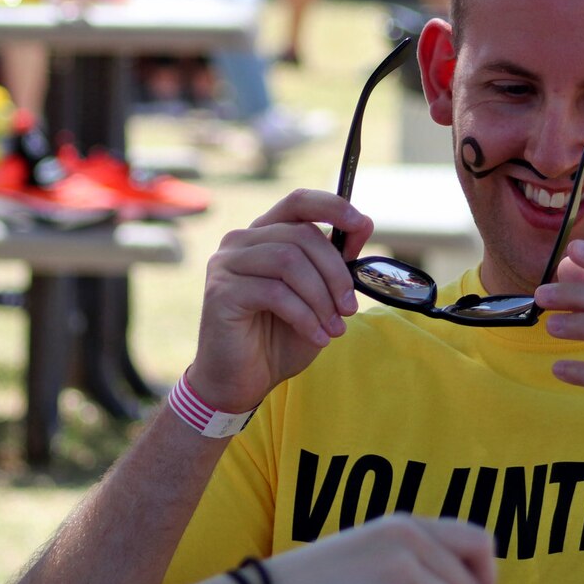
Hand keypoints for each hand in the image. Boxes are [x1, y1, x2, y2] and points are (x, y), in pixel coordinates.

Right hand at [187, 190, 372, 412]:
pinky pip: (275, 293)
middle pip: (302, 236)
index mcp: (264, 235)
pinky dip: (305, 316)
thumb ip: (333, 262)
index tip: (362, 225)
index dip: (333, 206)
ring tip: (333, 328)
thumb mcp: (318, 297)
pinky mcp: (221, 291)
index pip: (298, 201)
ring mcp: (226, 264)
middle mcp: (241, 242)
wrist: (242, 381)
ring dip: (321, 298)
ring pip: (289, 261)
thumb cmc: (279, 338)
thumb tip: (363, 225)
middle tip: (349, 309)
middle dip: (335, 273)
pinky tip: (317, 337)